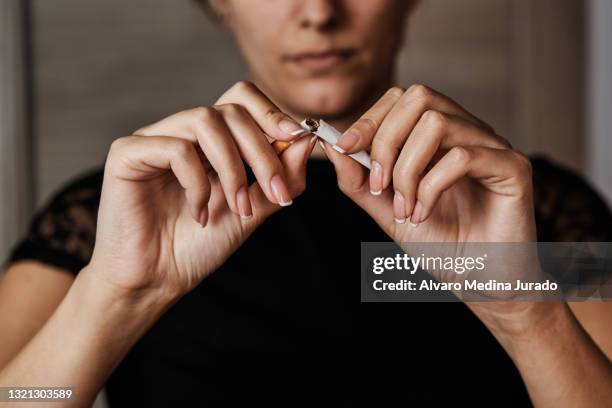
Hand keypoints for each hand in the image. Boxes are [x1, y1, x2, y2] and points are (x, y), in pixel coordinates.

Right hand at [89, 81, 314, 301]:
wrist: (157, 281)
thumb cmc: (200, 246)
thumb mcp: (253, 210)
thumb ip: (279, 178)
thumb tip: (307, 141)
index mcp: (210, 141)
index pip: (242, 100)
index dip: (272, 113)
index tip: (299, 138)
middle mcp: (182, 133)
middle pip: (230, 110)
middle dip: (261, 150)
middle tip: (275, 192)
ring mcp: (153, 139)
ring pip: (204, 120)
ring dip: (232, 166)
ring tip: (238, 207)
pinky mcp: (127, 154)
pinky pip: (175, 148)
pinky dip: (198, 183)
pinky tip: (199, 213)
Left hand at [321, 84, 537, 328]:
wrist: (477, 280)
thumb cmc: (438, 244)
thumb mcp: (386, 210)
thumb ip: (360, 179)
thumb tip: (332, 146)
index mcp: (439, 136)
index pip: (402, 99)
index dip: (369, 120)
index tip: (345, 149)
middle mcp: (467, 132)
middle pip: (419, 96)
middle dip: (385, 140)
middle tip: (380, 186)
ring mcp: (492, 146)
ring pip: (437, 124)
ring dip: (407, 170)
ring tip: (404, 209)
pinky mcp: (513, 167)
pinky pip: (463, 156)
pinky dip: (430, 187)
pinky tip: (423, 214)